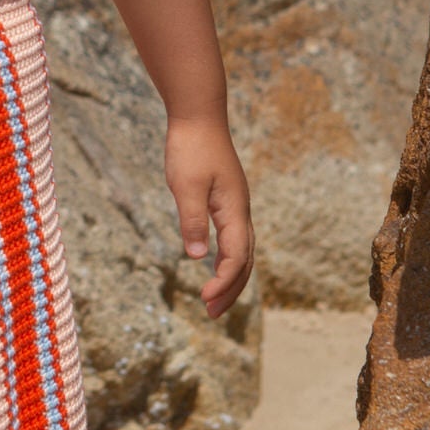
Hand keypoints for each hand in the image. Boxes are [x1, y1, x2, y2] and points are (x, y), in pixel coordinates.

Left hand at [164, 118, 254, 319]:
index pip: (235, 257)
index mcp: (234, 210)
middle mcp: (240, 211)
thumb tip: (196, 257)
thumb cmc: (191, 148)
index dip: (222, 282)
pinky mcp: (226, 199)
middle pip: (244, 260)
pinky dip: (228, 258)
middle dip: (231, 290)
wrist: (198, 115)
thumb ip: (192, 221)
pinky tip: (213, 264)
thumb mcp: (185, 186)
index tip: (204, 299)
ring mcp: (235, 205)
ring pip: (242, 250)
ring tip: (213, 300)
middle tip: (212, 314)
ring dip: (231, 277)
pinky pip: (234, 237)